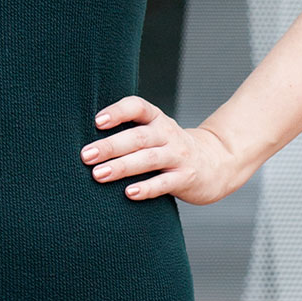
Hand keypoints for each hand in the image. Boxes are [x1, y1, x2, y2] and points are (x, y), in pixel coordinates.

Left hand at [82, 95, 246, 205]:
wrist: (216, 163)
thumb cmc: (171, 149)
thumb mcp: (155, 133)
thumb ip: (129, 132)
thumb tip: (86, 143)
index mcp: (157, 119)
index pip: (138, 107)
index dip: (118, 112)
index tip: (97, 121)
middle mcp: (168, 134)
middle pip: (138, 137)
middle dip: (110, 146)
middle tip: (85, 155)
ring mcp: (178, 156)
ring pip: (148, 159)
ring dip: (122, 166)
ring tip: (98, 175)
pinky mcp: (186, 178)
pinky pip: (165, 183)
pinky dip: (147, 188)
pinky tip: (129, 193)